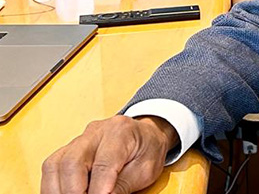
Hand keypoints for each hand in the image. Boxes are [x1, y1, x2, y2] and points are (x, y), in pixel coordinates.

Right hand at [41, 115, 178, 193]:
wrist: (144, 135)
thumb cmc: (146, 149)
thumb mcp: (146, 169)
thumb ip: (123, 185)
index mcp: (120, 132)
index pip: (104, 163)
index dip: (98, 188)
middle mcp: (96, 132)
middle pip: (72, 162)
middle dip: (73, 191)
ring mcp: (78, 140)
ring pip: (55, 165)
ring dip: (58, 190)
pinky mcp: (67, 150)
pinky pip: (51, 168)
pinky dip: (53, 187)